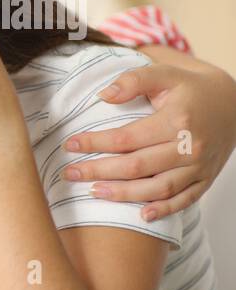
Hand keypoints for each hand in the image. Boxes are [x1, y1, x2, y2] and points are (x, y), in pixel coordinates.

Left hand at [62, 62, 235, 219]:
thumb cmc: (190, 88)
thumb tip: (103, 95)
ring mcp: (199, 166)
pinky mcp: (205, 179)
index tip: (70, 144)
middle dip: (99, 171)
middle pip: (137, 167)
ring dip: (124, 194)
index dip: (95, 143)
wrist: (232, 103)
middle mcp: (190, 147)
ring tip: (93, 192)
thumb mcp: (166, 74)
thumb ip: (133, 81)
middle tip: (70, 173)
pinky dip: (165, 210)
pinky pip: (185, 200)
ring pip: (158, 188)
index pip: (127, 138)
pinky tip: (142, 215)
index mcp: (177, 120)